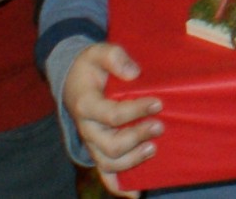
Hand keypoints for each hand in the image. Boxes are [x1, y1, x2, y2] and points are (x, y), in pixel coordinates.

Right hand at [62, 43, 161, 193]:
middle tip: (160, 126)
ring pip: (108, 163)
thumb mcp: (99, 51)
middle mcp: (87, 128)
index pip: (111, 114)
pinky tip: (136, 193)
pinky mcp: (98, 149)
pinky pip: (104, 173)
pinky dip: (117, 186)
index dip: (136, 110)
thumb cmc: (91, 66)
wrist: (75, 78)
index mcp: (86, 105)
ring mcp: (92, 142)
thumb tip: (134, 72)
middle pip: (110, 144)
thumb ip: (114, 57)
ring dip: (132, 161)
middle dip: (137, 137)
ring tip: (154, 149)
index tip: (158, 102)